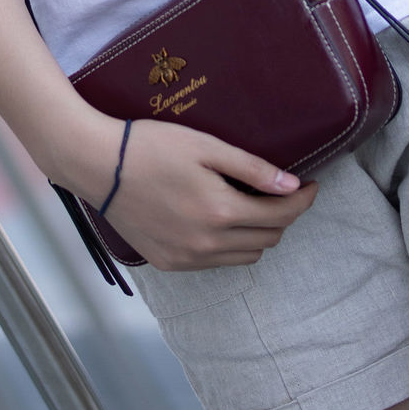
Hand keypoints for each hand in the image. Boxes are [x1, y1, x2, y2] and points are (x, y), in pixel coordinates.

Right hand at [62, 116, 315, 272]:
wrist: (98, 166)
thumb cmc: (151, 146)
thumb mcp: (206, 147)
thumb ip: (252, 169)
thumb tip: (292, 185)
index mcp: (221, 212)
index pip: (281, 216)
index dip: (302, 200)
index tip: (310, 185)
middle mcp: (208, 244)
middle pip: (267, 240)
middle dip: (282, 216)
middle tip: (279, 191)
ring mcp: (187, 259)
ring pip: (244, 257)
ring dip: (256, 235)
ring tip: (249, 205)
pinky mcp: (169, 264)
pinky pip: (214, 262)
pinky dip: (227, 246)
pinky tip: (216, 220)